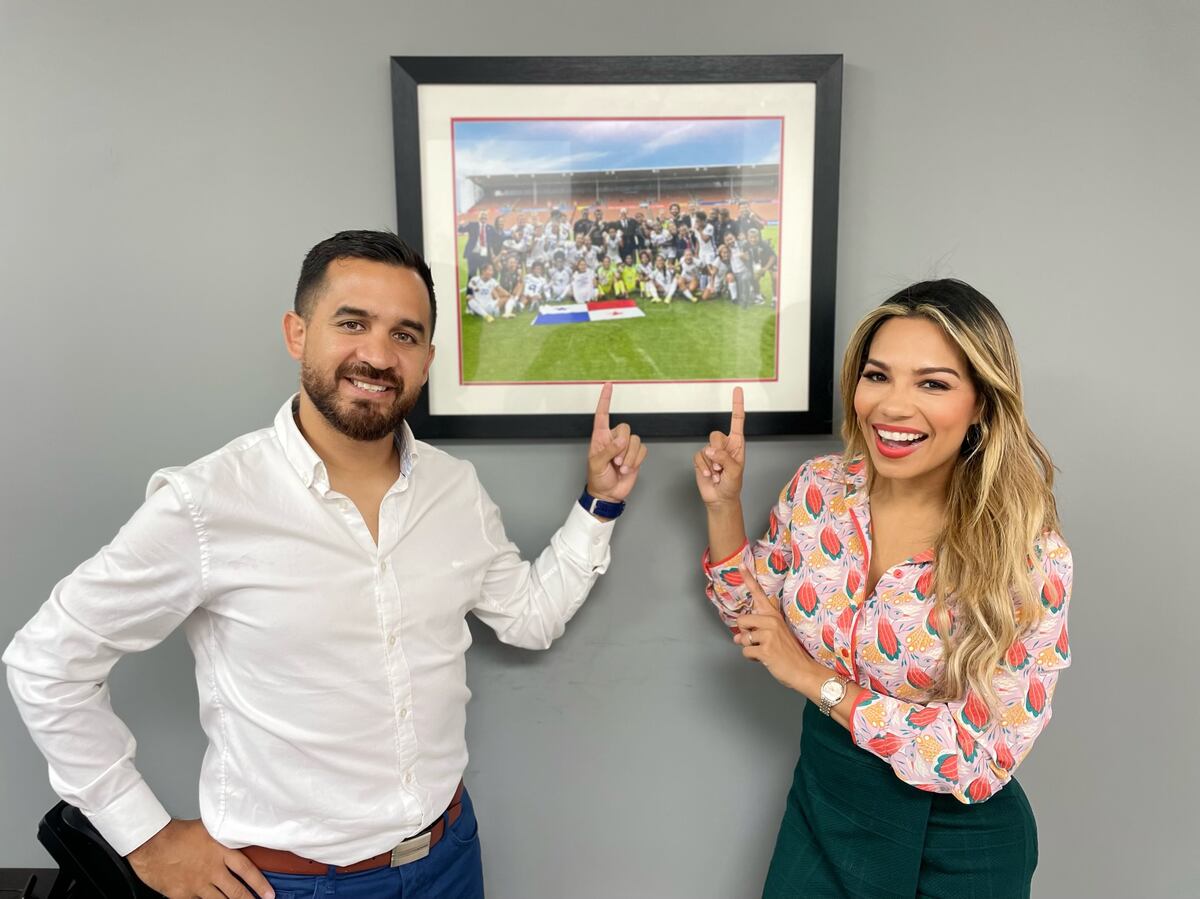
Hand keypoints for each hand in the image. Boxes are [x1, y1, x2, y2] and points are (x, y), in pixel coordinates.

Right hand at [127, 819, 273, 898]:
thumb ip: (223, 837)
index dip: (260, 884)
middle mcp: (211, 870)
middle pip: (236, 891)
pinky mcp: (183, 895)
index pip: (247, 870)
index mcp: (220, 851)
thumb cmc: (176, 834)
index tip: (269, 894)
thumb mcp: (207, 829)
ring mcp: (198, 885)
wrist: (150, 844)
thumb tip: (238, 838)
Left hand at [586, 382, 645, 505]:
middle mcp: (614, 438)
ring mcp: (626, 447)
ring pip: (635, 440)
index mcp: (600, 437)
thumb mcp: (597, 464)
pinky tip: (628, 469)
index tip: (608, 384)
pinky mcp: (636, 455)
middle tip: (615, 462)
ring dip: (629, 457)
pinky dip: (636, 460)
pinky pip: (642, 450)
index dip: (605, 399)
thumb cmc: (598, 478)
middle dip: (622, 447)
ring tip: (621, 468)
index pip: (602, 414)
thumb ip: (608, 450)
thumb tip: (621, 440)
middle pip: (625, 428)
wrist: (609, 493)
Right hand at [693, 387, 745, 507]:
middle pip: (715, 435)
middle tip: (721, 467)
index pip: (737, 420)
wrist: (720, 498)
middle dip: (717, 452)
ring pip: (705, 448)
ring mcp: (711, 452)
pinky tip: (709, 475)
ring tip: (717, 474)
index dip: (737, 404)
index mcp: (737, 443)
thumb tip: (711, 450)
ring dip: (711, 465)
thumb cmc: (732, 485)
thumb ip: (724, 458)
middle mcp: (724, 445)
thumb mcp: (735, 471)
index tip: (737, 389)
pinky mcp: (700, 459)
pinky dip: (702, 467)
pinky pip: (697, 457)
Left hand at [733, 566, 816, 692]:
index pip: (759, 594)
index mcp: (773, 615)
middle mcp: (771, 621)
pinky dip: (751, 658)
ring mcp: (768, 634)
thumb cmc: (788, 653)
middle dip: (744, 634)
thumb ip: (757, 631)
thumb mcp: (776, 634)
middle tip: (759, 642)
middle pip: (741, 621)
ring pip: (742, 638)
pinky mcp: (766, 649)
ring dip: (748, 648)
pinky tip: (764, 659)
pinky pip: (745, 652)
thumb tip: (737, 637)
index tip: (740, 564)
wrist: (803, 670)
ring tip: (764, 651)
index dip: (748, 578)